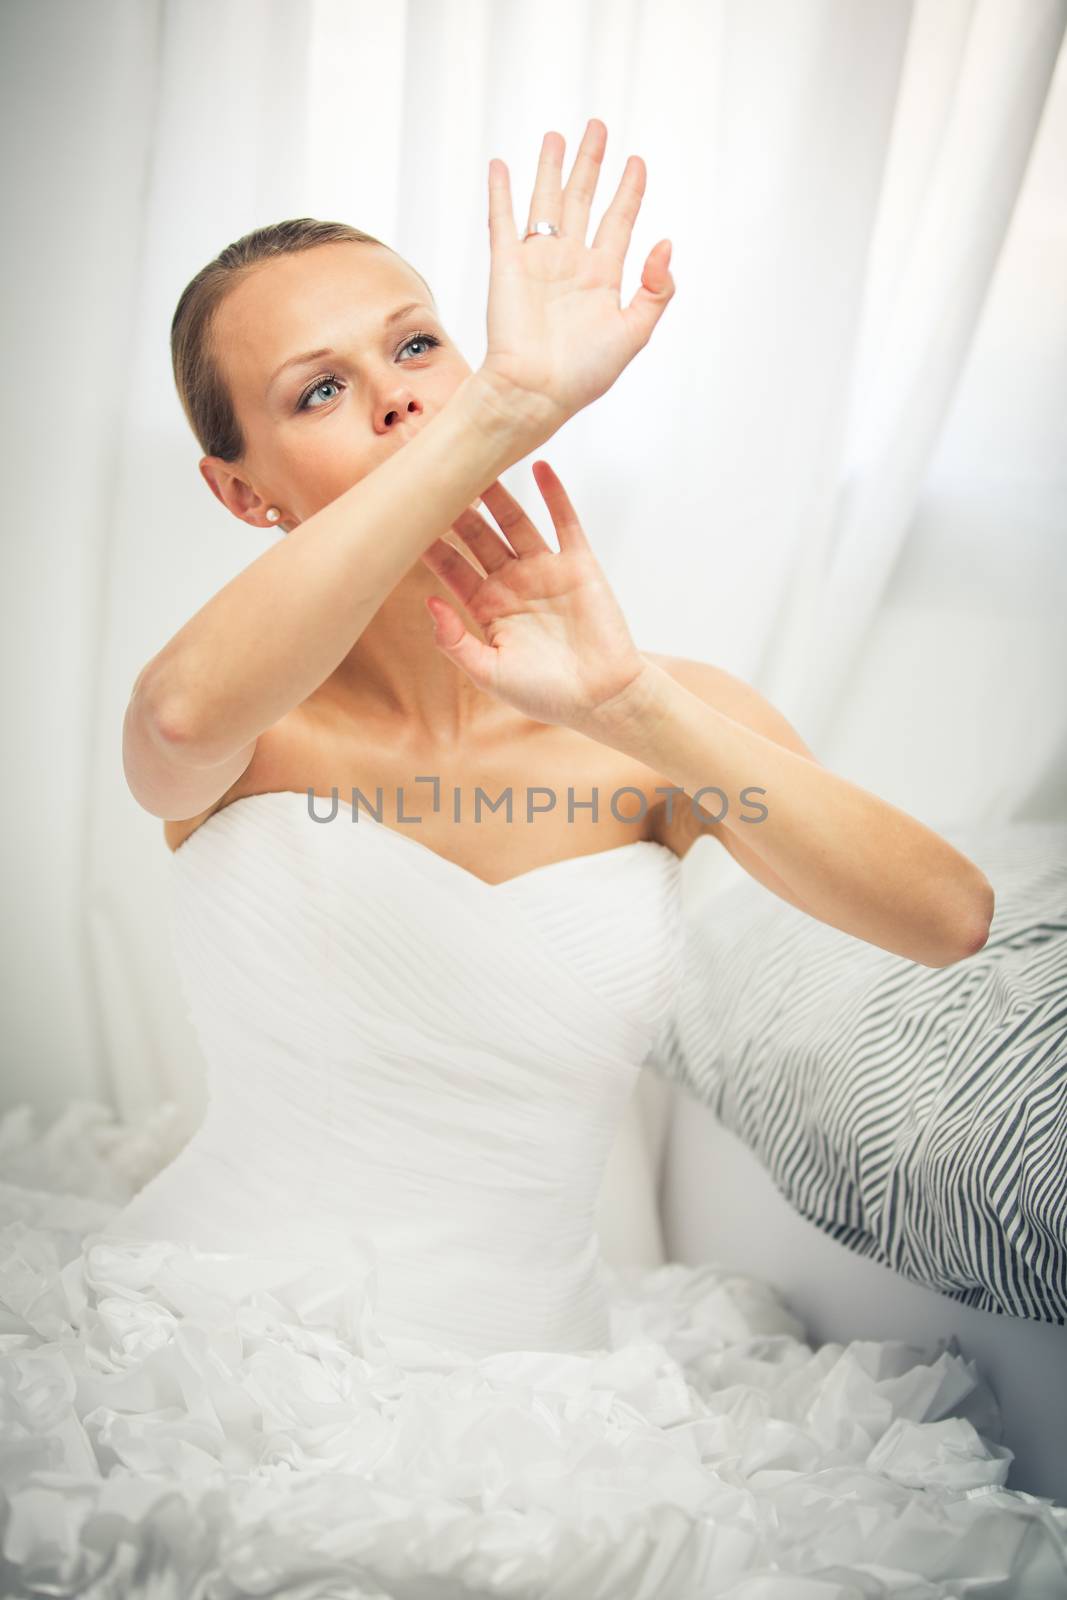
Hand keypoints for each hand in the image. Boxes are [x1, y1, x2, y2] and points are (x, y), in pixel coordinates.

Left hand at [420, 460, 647, 732]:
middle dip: (457, 510)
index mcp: (487, 608)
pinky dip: (554, 494)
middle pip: (478, 536)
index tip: (405, 518)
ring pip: (515, 522)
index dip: (430, 543)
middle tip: (435, 476)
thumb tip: (428, 602)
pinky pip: (565, 522)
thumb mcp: (489, 673)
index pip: (452, 567)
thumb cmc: (545, 694)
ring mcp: (545, 571)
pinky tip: (539, 466)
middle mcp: (512, 583)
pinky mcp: (579, 565)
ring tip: (478, 460)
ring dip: (497, 494)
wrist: (602, 699)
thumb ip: (455, 640)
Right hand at [476, 119, 674, 451]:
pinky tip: (501, 165)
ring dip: (551, 168)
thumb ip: (656, 290)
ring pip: (546, 201)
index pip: (618, 220)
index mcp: (602, 277)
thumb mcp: (635, 333)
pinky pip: (503, 220)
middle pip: (583, 200)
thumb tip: (666, 243)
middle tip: (598, 128)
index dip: (629, 191)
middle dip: (591, 164)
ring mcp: (538, 262)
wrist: (536, 392)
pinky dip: (501, 191)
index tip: (637, 162)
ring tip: (557, 136)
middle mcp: (570, 263)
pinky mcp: (506, 266)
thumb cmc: (584, 373)